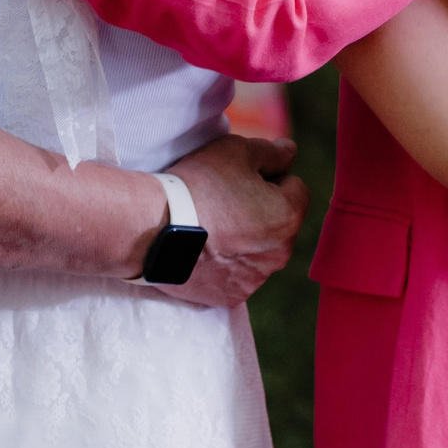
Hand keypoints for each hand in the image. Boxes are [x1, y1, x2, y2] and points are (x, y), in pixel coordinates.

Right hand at [148, 133, 309, 308]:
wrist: (152, 229)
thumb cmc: (199, 186)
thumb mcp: (237, 151)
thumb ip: (273, 152)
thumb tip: (290, 154)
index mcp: (289, 216)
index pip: (295, 189)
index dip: (272, 177)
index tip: (242, 177)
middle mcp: (280, 253)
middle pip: (279, 222)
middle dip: (262, 210)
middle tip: (224, 200)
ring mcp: (255, 279)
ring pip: (259, 251)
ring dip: (245, 239)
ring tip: (211, 226)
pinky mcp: (230, 296)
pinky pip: (237, 275)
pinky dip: (226, 264)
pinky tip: (204, 250)